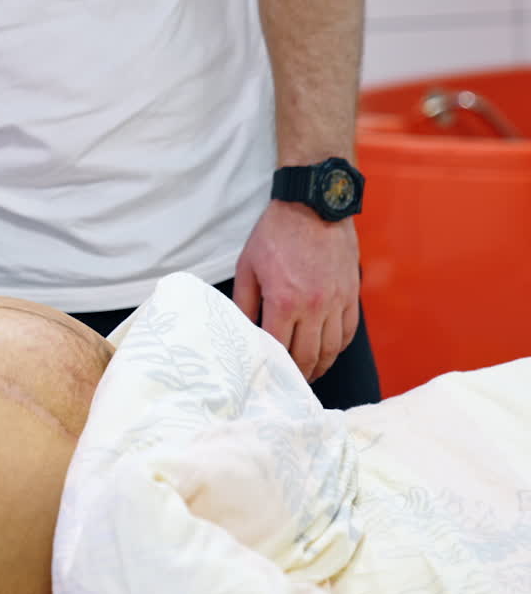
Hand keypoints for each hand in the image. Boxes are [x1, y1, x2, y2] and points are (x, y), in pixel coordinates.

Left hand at [233, 200, 360, 381]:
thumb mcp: (247, 267)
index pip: (277, 349)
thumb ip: (244, 303)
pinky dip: (337, 348)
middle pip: (307, 357)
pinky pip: (348, 332)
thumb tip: (242, 331)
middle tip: (287, 388)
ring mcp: (337, 302)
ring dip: (318, 367)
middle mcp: (314, 307)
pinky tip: (326, 353)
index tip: (265, 381)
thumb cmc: (275, 234)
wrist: (314, 205)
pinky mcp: (351, 294)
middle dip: (296, 377)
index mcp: (284, 301)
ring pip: (330, 349)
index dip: (270, 368)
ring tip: (307, 376)